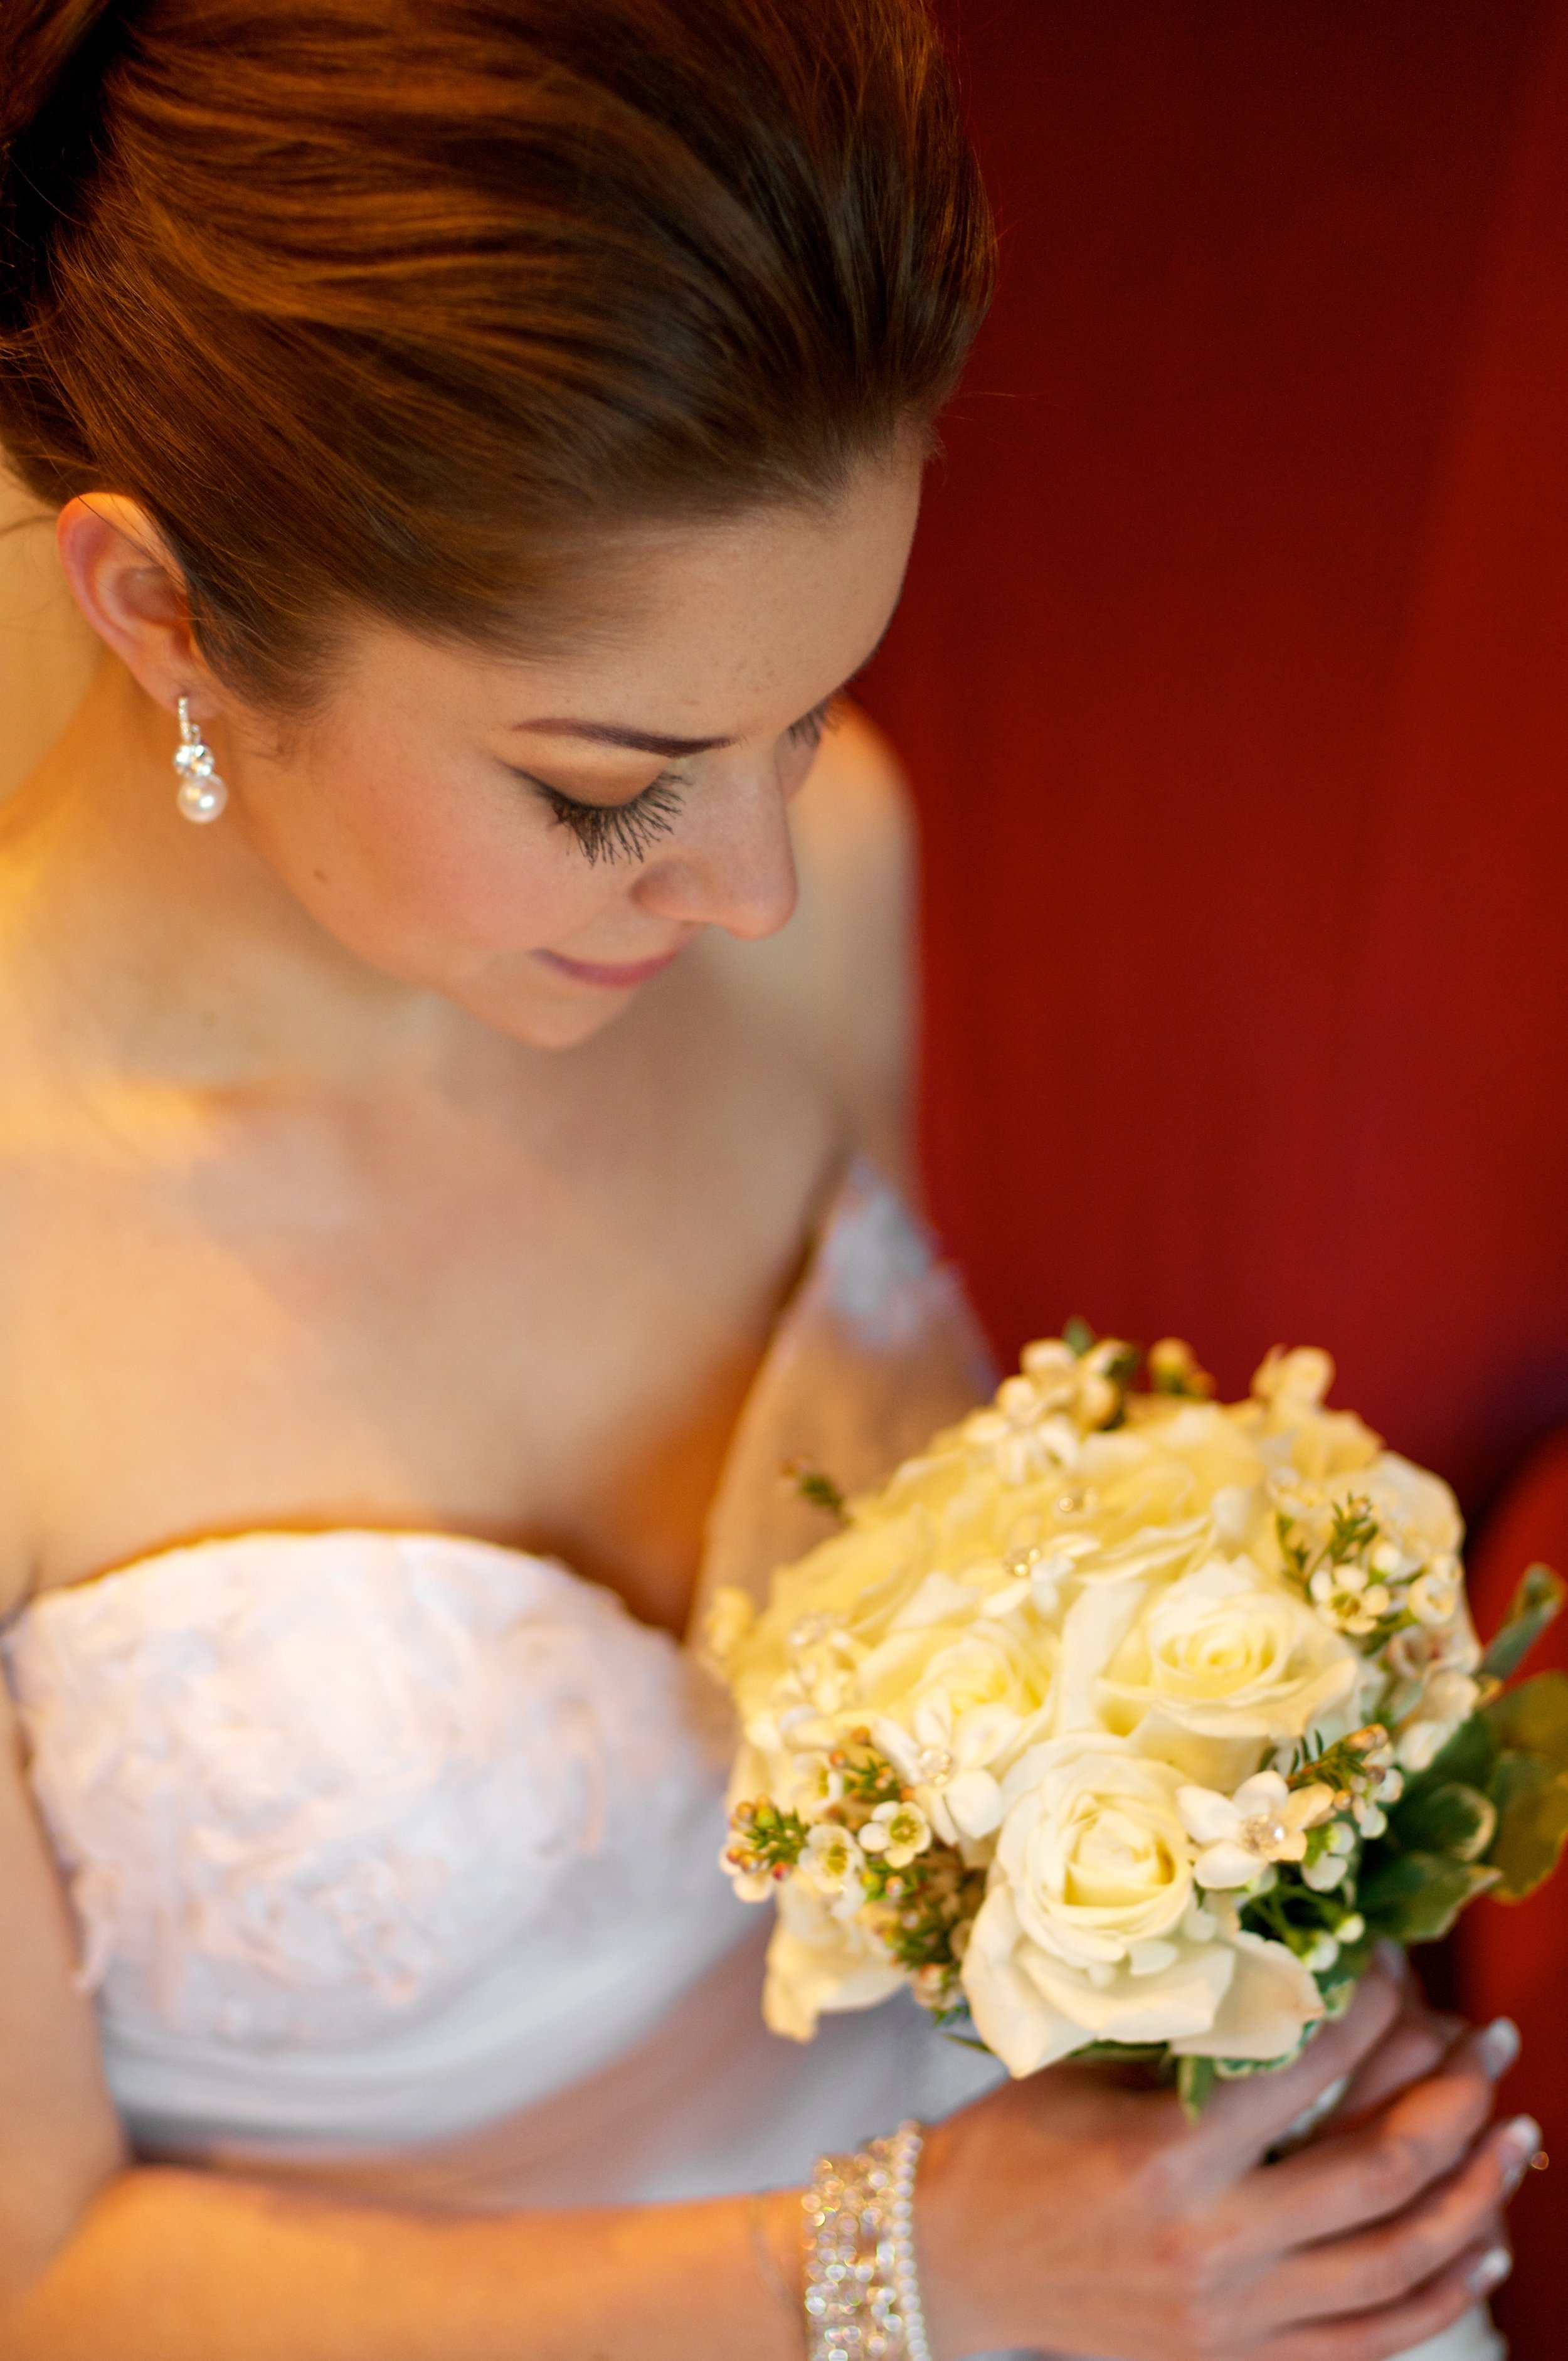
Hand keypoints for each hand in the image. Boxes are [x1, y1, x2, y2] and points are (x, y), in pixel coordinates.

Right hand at [916, 1961, 1531, 2359]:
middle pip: (1377, 2170)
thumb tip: (1293, 1973)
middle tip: (1493, 2038)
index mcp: (1162, 2155)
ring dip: (1472, 2191)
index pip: (1302, 2068)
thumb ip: (1189, 2036)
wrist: (947, 2264)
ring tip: (1515, 2130)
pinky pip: (1371, 2339)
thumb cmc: (1010, 2145)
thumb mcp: (1085, 2067)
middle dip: (1454, 2094)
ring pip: (1394, 2260)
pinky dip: (1439, 2293)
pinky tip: (1484, 2246)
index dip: (1367, 2005)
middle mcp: (1208, 2244)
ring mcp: (1230, 2316)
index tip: (1395, 1961)